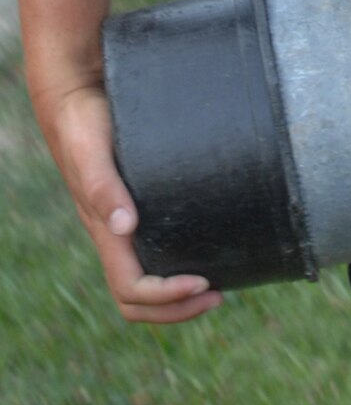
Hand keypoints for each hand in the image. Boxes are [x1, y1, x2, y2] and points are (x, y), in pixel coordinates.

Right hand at [38, 79, 221, 323]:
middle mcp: (112, 233)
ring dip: (177, 296)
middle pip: (136, 297)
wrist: (78, 96)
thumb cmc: (83, 122)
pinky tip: (206, 248)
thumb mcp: (91, 151)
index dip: (165, 296)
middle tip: (219, 295)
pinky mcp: (135, 204)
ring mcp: (121, 223)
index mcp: (102, 230)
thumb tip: (124, 226)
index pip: (131, 287)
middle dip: (176, 308)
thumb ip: (103, 186)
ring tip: (217, 286)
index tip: (202, 282)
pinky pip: (151, 250)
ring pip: (143, 279)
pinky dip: (176, 263)